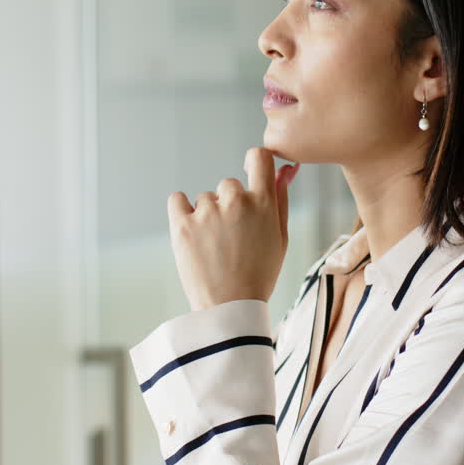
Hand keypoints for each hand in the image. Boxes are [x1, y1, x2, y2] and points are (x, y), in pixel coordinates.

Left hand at [167, 147, 299, 311]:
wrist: (230, 307)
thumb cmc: (259, 273)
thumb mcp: (280, 237)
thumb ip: (281, 200)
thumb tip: (286, 170)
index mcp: (263, 202)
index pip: (260, 157)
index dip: (255, 162)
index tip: (250, 175)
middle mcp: (235, 201)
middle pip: (229, 184)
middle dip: (230, 204)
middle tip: (233, 237)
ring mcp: (207, 212)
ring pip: (204, 199)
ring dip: (207, 215)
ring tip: (214, 247)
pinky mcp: (182, 225)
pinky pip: (177, 200)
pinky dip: (181, 211)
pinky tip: (192, 231)